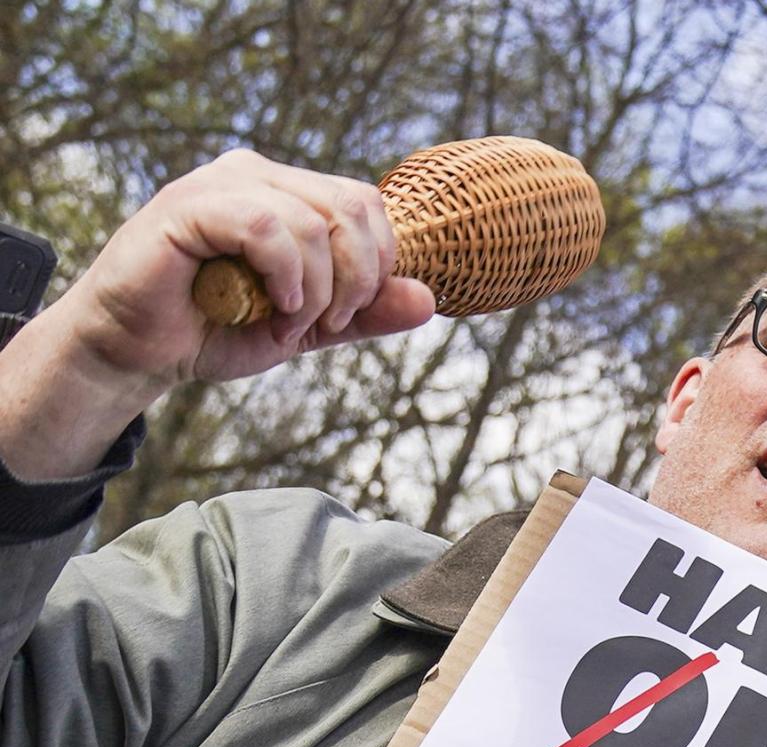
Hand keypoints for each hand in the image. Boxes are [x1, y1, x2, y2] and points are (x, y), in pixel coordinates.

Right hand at [72, 147, 433, 387]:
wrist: (139, 352)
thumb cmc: (216, 330)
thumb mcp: (309, 327)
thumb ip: (365, 313)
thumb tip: (428, 300)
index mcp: (289, 192)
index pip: (366, 203)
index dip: (379, 262)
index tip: (349, 314)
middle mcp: (257, 175)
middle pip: (352, 206)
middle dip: (357, 279)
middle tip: (329, 323)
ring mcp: (220, 184)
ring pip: (313, 220)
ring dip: (317, 290)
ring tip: (288, 324)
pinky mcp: (188, 205)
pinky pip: (266, 224)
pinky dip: (285, 275)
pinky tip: (273, 306)